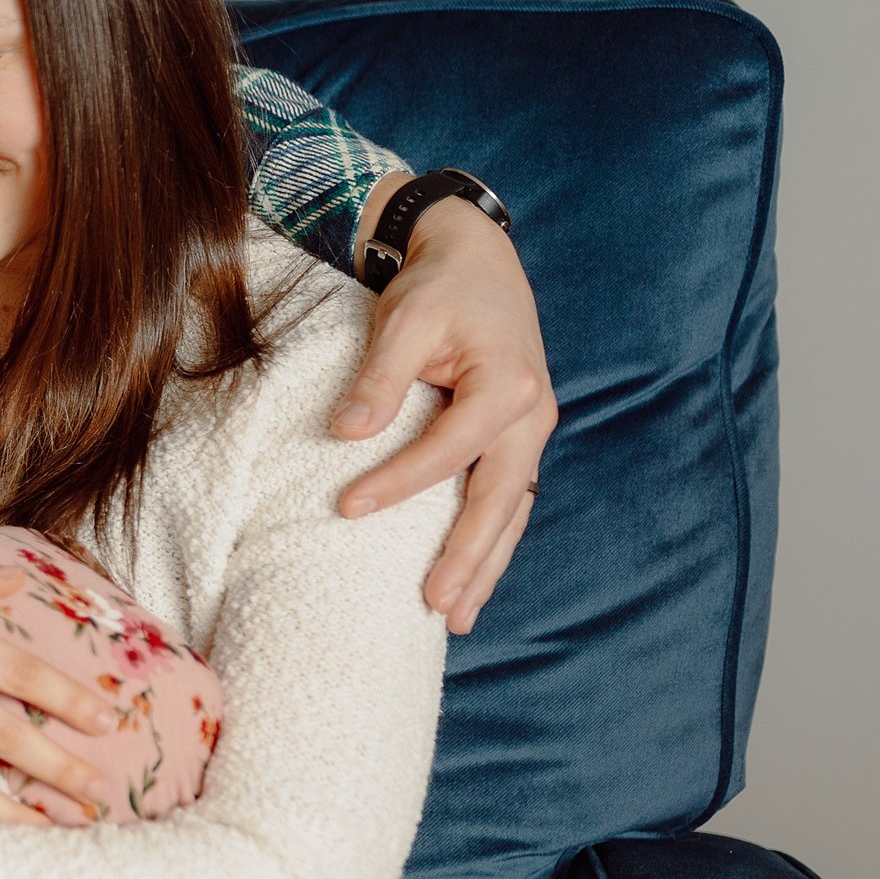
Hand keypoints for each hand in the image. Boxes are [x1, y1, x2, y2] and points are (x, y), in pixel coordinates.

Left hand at [332, 177, 556, 632]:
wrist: (475, 260)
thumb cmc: (438, 287)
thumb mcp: (407, 318)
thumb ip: (381, 376)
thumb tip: (346, 434)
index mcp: (509, 385)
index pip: (451, 449)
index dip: (399, 481)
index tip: (346, 508)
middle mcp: (533, 416)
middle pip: (501, 500)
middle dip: (468, 557)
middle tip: (434, 608)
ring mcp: (531, 432)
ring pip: (513, 512)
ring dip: (486, 565)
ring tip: (456, 619)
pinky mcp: (517, 440)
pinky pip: (508, 500)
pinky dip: (491, 542)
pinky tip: (470, 579)